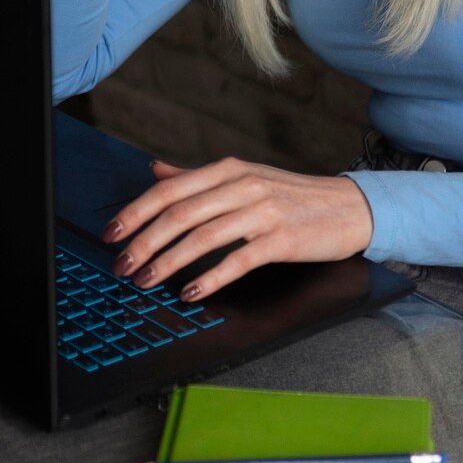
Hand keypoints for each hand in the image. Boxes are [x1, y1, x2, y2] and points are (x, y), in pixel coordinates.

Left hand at [100, 157, 374, 300]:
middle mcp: (241, 185)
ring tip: (146, 280)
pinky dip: (211, 277)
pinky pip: (238, 260)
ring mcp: (262, 212)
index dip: (136, 212)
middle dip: (144, 241)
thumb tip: (155, 171)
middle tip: (122, 264)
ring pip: (203, 237)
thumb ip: (196, 177)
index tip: (112, 233)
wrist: (350, 207)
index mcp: (227, 169)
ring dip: (169, 262)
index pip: (169, 189)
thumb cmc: (291, 195)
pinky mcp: (281, 240)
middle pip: (180, 213)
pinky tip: (191, 292)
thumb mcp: (243, 177)